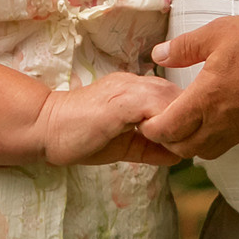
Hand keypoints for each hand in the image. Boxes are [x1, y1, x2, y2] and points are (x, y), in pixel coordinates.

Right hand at [33, 72, 182, 165]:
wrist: (46, 128)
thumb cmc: (79, 136)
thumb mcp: (124, 144)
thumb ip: (149, 147)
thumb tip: (178, 156)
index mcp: (137, 89)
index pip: (177, 97)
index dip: (188, 118)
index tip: (190, 140)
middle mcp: (136, 82)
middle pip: (182, 96)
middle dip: (192, 121)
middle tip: (192, 146)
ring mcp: (129, 88)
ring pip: (174, 99)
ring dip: (181, 124)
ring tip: (180, 147)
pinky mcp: (121, 100)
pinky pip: (156, 108)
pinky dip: (165, 125)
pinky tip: (163, 142)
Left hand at [140, 14, 238, 159]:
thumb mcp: (219, 32)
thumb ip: (185, 46)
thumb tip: (158, 55)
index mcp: (207, 98)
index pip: (168, 128)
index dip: (150, 128)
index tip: (142, 119)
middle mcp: (221, 121)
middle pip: (183, 148)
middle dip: (165, 141)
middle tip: (156, 125)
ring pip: (204, 152)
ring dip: (187, 145)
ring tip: (180, 126)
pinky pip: (224, 146)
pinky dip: (209, 142)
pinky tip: (208, 123)